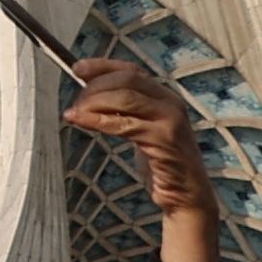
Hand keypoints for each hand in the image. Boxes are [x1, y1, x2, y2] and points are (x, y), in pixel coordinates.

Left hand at [61, 55, 218, 261]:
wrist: (187, 194)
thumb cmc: (160, 162)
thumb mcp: (141, 129)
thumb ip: (124, 110)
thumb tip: (87, 91)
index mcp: (165, 96)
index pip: (131, 70)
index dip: (102, 66)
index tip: (77, 68)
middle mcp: (171, 102)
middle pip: (126, 80)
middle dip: (95, 86)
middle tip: (75, 101)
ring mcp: (170, 120)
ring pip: (124, 98)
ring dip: (93, 102)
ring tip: (74, 112)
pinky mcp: (164, 139)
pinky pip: (123, 124)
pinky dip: (96, 120)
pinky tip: (80, 121)